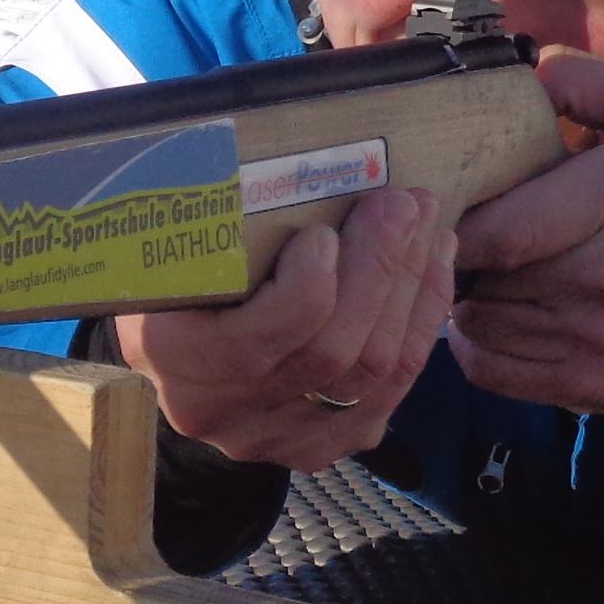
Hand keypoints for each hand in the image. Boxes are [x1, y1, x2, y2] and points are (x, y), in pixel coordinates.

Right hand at [116, 185, 455, 472]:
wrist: (175, 359)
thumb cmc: (175, 278)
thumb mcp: (170, 245)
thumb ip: (215, 221)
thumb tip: (287, 159)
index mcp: (172, 360)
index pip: (253, 345)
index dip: (305, 291)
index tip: (323, 233)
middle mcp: (225, 414)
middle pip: (328, 356)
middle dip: (378, 271)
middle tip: (402, 204)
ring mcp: (279, 439)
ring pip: (371, 374)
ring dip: (410, 289)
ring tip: (426, 226)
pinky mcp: (325, 444)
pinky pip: (393, 389)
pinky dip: (421, 322)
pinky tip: (433, 268)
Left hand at [448, 47, 603, 416]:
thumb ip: (586, 79)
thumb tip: (523, 75)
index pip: (501, 228)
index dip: (458, 222)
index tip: (448, 208)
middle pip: (484, 277)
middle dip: (461, 258)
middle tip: (461, 239)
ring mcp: (597, 339)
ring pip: (479, 324)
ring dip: (469, 300)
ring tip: (485, 276)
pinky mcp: (588, 386)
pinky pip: (491, 372)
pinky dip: (477, 347)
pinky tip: (496, 319)